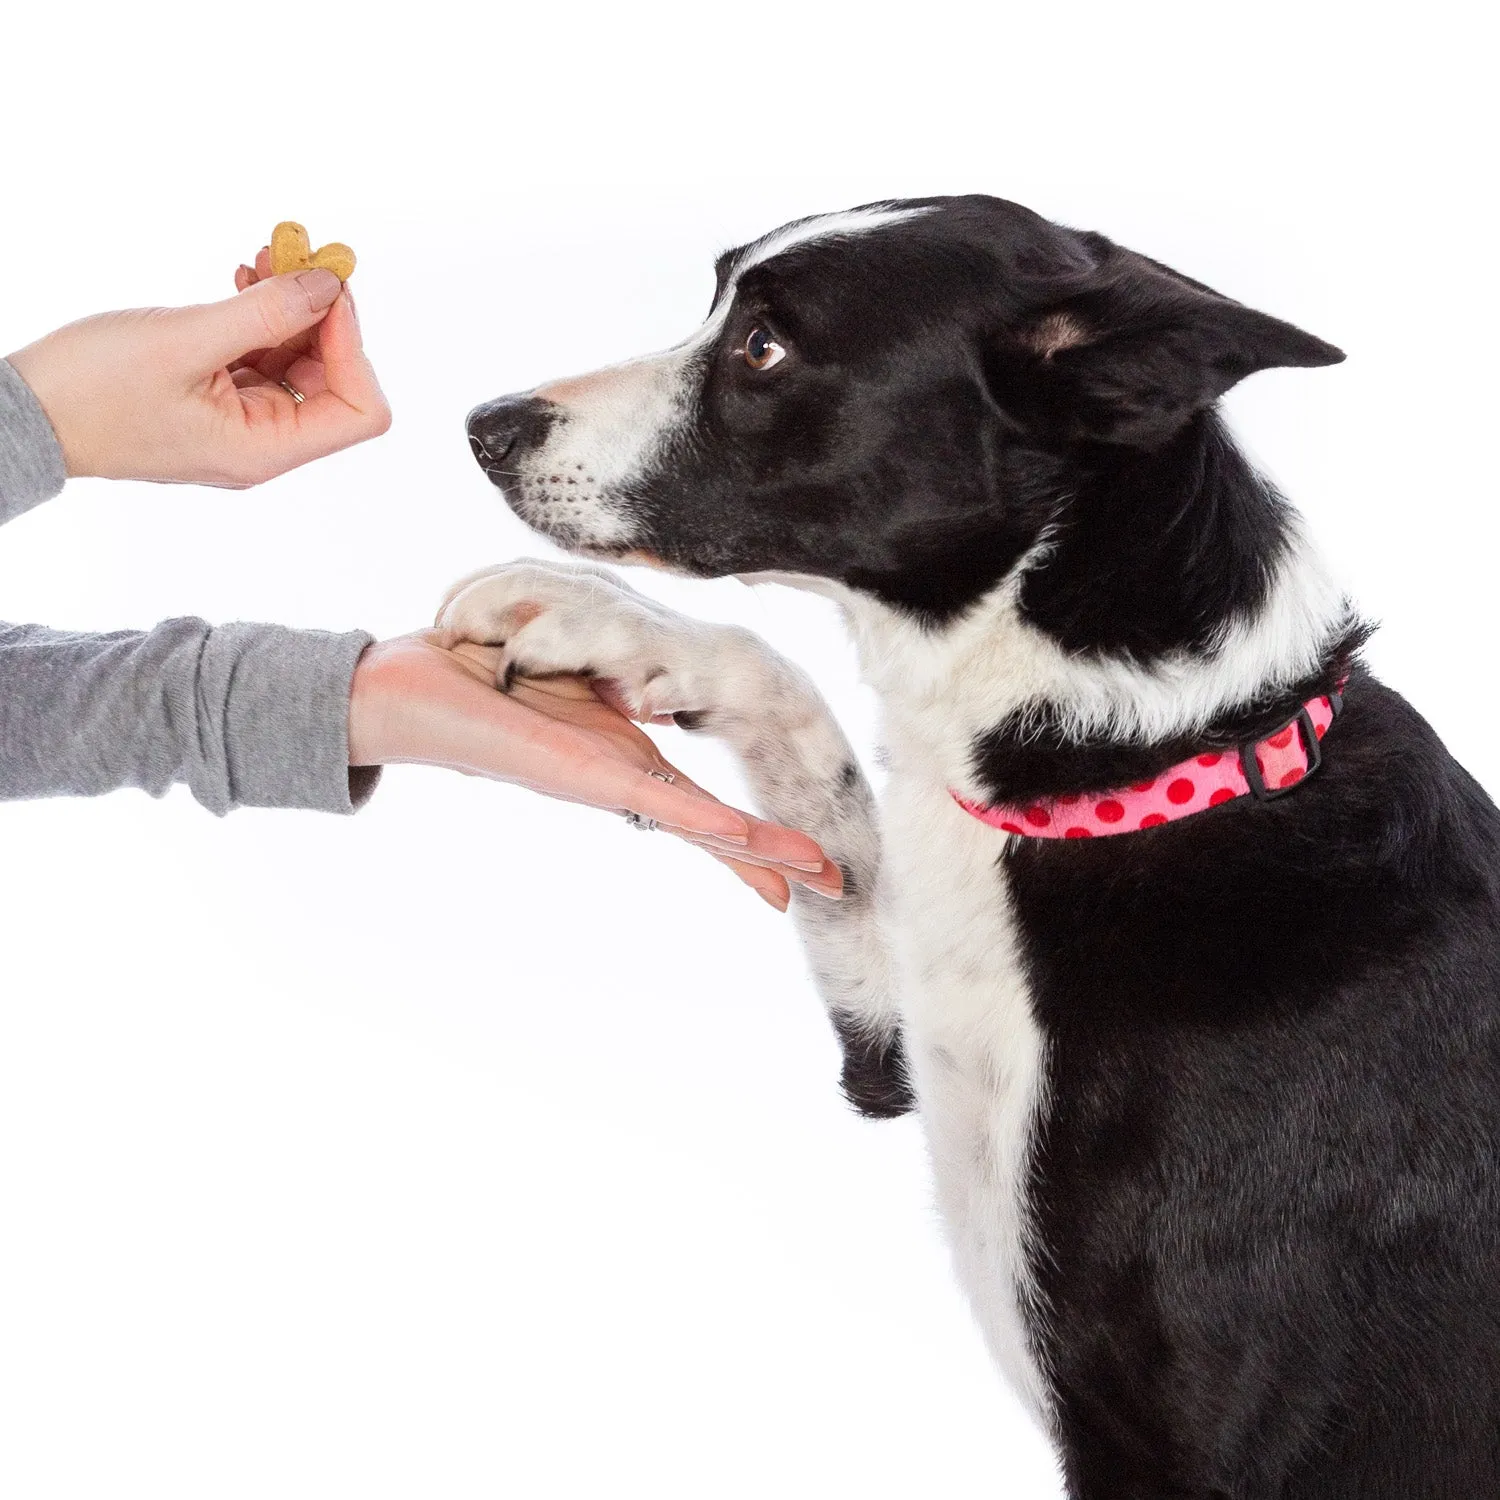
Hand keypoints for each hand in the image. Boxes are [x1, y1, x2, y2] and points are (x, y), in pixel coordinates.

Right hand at [7, 254, 388, 486]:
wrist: (25, 411)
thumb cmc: (92, 391)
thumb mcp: (184, 341)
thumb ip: (265, 315)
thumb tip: (329, 286)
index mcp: (265, 450)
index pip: (360, 410)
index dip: (354, 346)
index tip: (325, 289)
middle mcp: (263, 443)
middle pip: (336, 381)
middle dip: (324, 316)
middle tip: (297, 254)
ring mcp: (241, 421)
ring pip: (298, 362)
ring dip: (292, 306)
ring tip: (267, 255)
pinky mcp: (217, 398)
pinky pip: (261, 355)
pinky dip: (261, 315)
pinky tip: (243, 278)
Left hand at [348, 633, 843, 911]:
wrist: (401, 689)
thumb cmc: (469, 679)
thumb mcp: (558, 671)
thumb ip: (593, 675)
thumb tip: (612, 668)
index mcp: (615, 762)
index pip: (695, 803)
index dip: (747, 830)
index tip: (794, 857)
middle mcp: (614, 781)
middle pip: (708, 827)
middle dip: (770, 858)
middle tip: (832, 884)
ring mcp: (603, 783)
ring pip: (695, 823)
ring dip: (757, 851)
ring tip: (813, 876)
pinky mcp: (583, 775)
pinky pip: (654, 801)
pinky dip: (704, 823)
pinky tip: (745, 840)